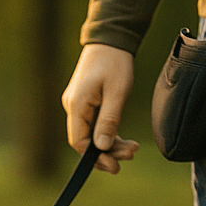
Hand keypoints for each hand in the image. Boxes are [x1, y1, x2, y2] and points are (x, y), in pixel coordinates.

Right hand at [62, 43, 139, 173]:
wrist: (110, 39)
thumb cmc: (115, 62)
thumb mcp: (117, 92)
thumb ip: (109, 121)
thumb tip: (103, 147)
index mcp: (77, 106)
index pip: (79, 142)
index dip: (95, 157)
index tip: (114, 165)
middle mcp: (73, 108)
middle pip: (85, 141)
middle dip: (107, 152)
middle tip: (129, 157)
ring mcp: (78, 106)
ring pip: (91, 134)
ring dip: (110, 144)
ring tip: (132, 149)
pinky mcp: (86, 103)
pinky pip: (94, 125)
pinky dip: (107, 133)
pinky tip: (122, 138)